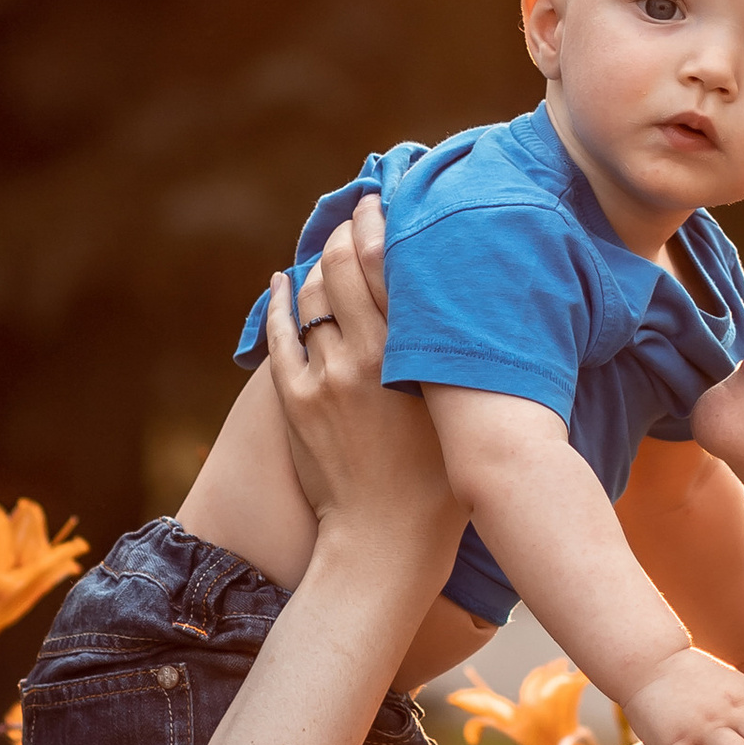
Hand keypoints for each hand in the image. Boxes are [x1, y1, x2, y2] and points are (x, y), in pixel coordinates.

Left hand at [264, 223, 461, 602]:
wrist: (384, 541)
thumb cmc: (441, 483)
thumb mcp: (460, 411)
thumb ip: (454, 358)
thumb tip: (463, 310)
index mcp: (412, 354)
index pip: (385, 265)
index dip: (378, 225)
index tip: (381, 203)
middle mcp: (365, 356)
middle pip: (342, 266)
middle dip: (345, 232)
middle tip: (354, 215)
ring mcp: (323, 377)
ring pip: (310, 296)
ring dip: (315, 265)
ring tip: (325, 250)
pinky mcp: (293, 400)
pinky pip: (281, 334)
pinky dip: (281, 302)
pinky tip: (283, 284)